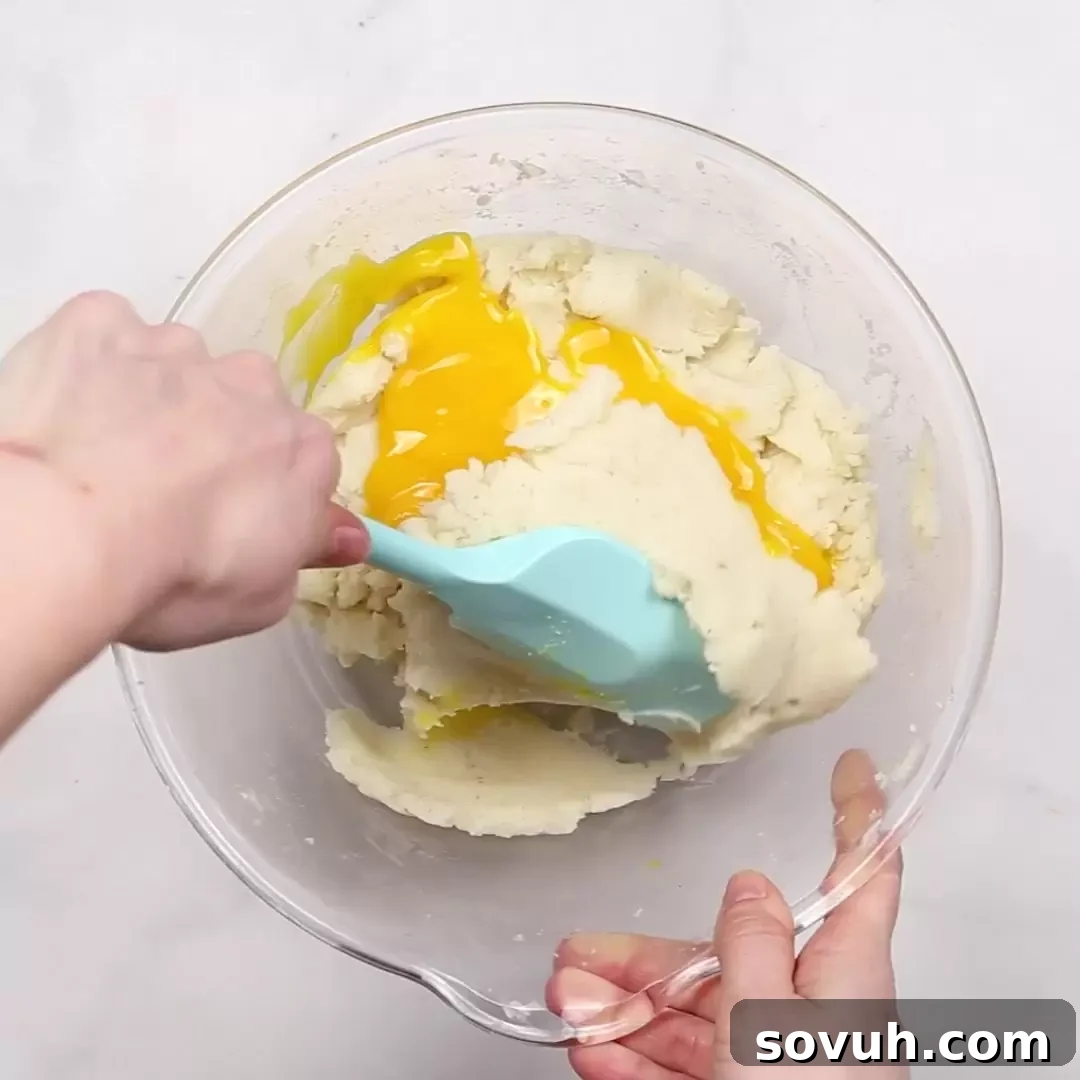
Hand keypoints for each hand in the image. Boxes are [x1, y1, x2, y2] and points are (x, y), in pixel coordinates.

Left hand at [0, 291, 367, 649]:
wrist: (65, 531)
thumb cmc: (174, 574)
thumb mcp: (262, 598)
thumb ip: (306, 551)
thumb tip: (344, 536)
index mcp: (303, 449)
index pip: (304, 462)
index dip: (269, 493)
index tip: (240, 522)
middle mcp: (252, 386)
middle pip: (246, 404)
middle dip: (217, 438)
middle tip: (171, 495)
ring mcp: (176, 349)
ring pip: (177, 367)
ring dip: (156, 400)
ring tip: (110, 461)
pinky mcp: (100, 324)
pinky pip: (108, 336)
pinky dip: (93, 369)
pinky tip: (72, 418)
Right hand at [549, 751, 905, 1078]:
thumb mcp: (773, 1023)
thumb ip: (753, 947)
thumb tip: (750, 884)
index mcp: (843, 973)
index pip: (866, 874)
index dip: (861, 815)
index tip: (854, 766)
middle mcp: (810, 1009)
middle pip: (728, 956)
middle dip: (646, 955)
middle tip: (576, 955)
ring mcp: (772, 1059)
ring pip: (691, 1014)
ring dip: (622, 1008)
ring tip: (563, 1002)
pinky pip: (683, 1064)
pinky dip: (634, 1056)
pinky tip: (592, 1051)